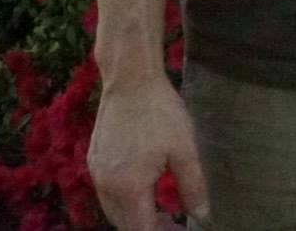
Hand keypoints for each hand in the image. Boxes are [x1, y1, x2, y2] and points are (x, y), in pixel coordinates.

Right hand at [88, 73, 208, 229]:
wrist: (130, 79)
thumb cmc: (160, 112)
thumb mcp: (184, 150)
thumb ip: (193, 187)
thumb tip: (201, 215)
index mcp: (129, 188)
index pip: (141, 230)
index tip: (178, 229)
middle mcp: (106, 186)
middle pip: (124, 225)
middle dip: (147, 229)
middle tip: (172, 224)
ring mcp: (96, 173)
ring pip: (113, 211)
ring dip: (133, 218)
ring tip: (159, 213)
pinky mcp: (94, 160)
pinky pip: (106, 193)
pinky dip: (122, 202)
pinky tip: (141, 192)